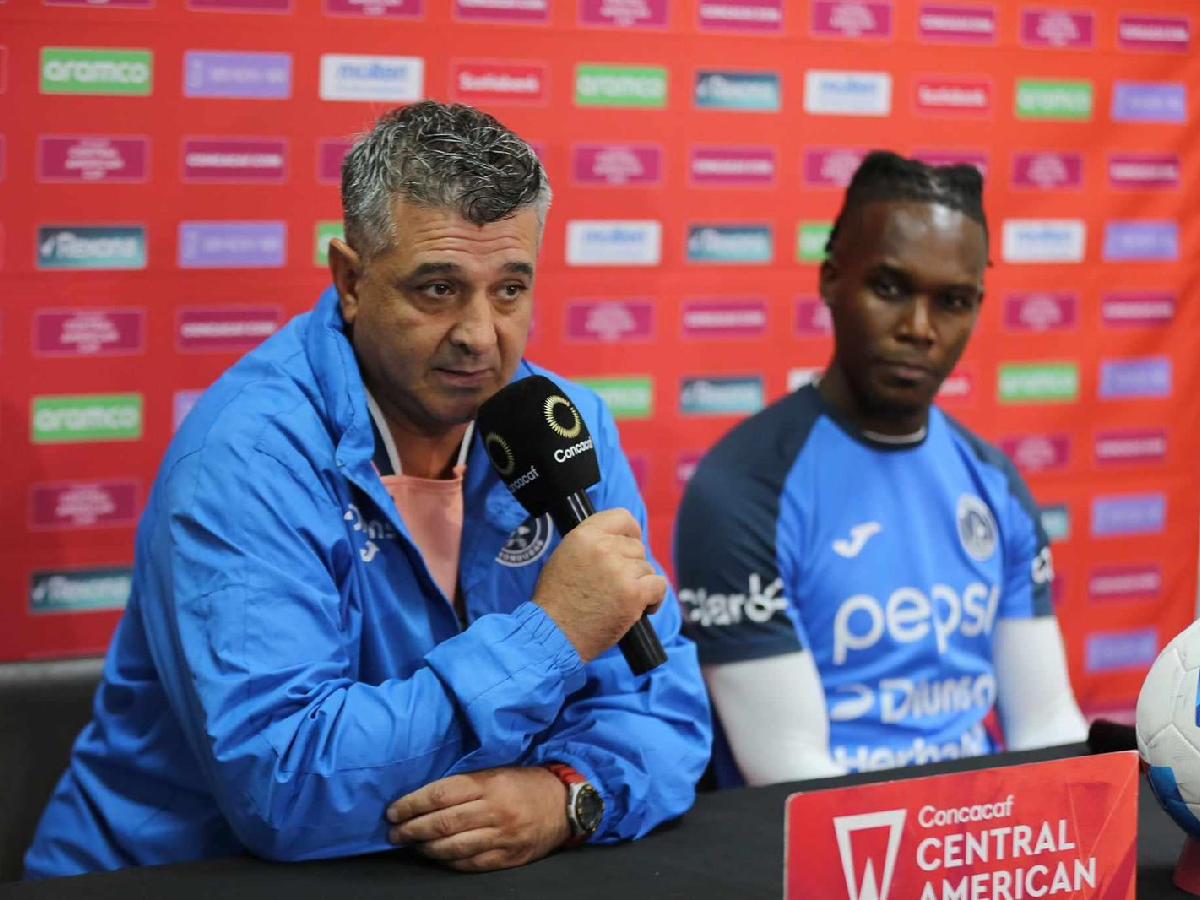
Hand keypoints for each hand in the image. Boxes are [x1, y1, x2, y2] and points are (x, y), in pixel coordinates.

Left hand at [386, 767, 569, 871]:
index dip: (412, 804)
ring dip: (426, 848)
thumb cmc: (523, 784)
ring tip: (412, 845)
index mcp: (490, 784)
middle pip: (443, 823)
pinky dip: (449, 862)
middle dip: (412, 829)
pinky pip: (471, 864)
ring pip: (453, 847)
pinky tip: (437, 857)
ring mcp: (502, 837)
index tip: (393, 811)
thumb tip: (424, 799)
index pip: (441, 795)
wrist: (564, 804)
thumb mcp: (496, 773)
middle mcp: (495, 811)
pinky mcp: (508, 858)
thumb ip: (465, 784)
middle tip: (394, 833)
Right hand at [532, 509, 666, 661]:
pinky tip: (642, 609)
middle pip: (637, 547)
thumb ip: (591, 545)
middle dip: (632, 566)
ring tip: (621, 601)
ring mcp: (620, 570)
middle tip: (616, 587)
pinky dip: (655, 599)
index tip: (632, 543)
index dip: (631, 531)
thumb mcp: (565, 557)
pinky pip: (659, 586)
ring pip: (647, 568)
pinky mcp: (633, 594)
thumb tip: (617, 542)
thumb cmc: (557, 601)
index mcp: (584, 535)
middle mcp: (603, 548)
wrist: (554, 634)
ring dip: (640, 585)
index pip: (622, 517)